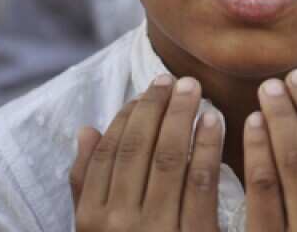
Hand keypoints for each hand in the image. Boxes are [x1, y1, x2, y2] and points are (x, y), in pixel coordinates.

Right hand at [69, 74, 222, 231]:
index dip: (125, 118)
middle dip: (153, 107)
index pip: (106, 154)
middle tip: (170, 79)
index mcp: (91, 217)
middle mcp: (119, 222)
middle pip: (136, 150)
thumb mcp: (94, 227)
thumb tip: (87, 130)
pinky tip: (211, 121)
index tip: (143, 93)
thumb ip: (85, 185)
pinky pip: (200, 183)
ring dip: (179, 116)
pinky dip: (206, 146)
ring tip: (191, 88)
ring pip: (167, 160)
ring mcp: (156, 230)